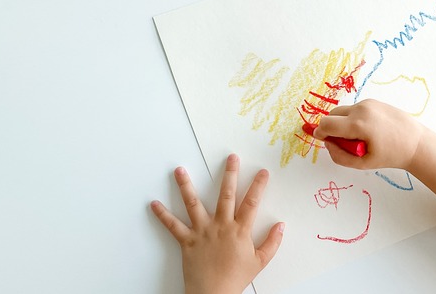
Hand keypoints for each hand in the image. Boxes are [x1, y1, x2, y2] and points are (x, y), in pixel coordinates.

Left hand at [150, 154, 283, 293]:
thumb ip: (272, 242)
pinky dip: (162, 215)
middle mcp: (221, 226)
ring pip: (193, 204)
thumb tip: (281, 226)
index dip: (258, 185)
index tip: (262, 171)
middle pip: (226, 195)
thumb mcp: (259, 262)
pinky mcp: (187, 241)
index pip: (251, 202)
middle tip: (231, 157)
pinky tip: (154, 204)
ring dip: (186, 186)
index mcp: (240, 230)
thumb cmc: (235, 279)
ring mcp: (202, 231)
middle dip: (230, 174)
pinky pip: (173, 226)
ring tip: (179, 170)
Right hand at [312, 99, 429, 170]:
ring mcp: (368, 103)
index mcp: (358, 125)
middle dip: (332, 128)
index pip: (326, 124)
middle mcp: (361, 109)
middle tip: (344, 143)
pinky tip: (368, 130)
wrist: (416, 143)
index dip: (320, 133)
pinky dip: (354, 118)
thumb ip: (339, 156)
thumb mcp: (362, 164)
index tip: (323, 140)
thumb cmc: (391, 156)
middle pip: (332, 115)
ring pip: (343, 111)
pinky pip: (355, 109)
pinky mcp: (373, 101)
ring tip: (360, 137)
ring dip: (343, 123)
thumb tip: (327, 143)